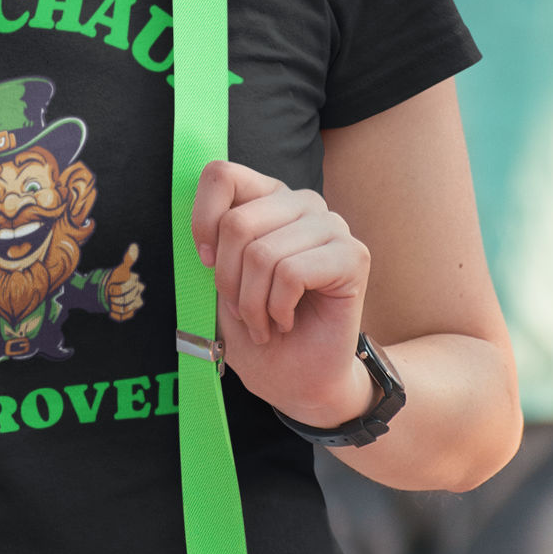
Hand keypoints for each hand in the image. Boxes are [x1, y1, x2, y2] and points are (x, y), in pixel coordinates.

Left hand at [106, 244, 143, 320]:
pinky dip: (115, 314)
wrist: (104, 292)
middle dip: (115, 297)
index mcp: (138, 286)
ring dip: (114, 305)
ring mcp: (133, 306)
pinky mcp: (127, 315)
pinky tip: (111, 310)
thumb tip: (134, 246)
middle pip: (126, 300)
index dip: (118, 288)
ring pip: (124, 309)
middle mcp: (138, 297)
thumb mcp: (121, 269)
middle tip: (110, 293)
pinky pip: (122, 317)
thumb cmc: (114, 279)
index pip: (129, 289)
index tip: (112, 285)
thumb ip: (129, 260)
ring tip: (111, 301)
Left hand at [191, 161, 373, 426]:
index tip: (207, 263)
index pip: (221, 174)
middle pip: (236, 223)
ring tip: (264, 320)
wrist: (297, 379)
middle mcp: (301, 202)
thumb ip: (211, 243)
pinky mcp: (353, 255)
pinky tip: (287, 320)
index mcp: (266, 198)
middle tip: (242, 310)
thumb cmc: (257, 327)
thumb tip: (199, 228)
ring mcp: (332, 225)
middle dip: (227, 280)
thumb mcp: (219, 281)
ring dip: (252, 303)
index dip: (202, 221)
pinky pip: (291, 273)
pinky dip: (278, 308)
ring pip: (263, 253)